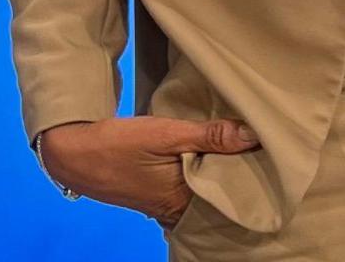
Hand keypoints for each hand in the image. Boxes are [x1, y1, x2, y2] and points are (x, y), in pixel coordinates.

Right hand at [37, 116, 261, 226]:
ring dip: (219, 172)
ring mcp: (166, 206)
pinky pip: (190, 188)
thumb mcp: (166, 133)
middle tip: (262, 148)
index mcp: (182, 201)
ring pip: (205, 190)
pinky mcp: (158, 197)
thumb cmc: (117, 144)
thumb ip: (209, 136)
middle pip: (220, 194)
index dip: (251, 173)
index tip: (271, 154)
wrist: (73, 153)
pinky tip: (211, 157)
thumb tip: (252, 135)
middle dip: (239, 173)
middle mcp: (176, 210)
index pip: (231, 193)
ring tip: (241, 148)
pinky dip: (201, 174)